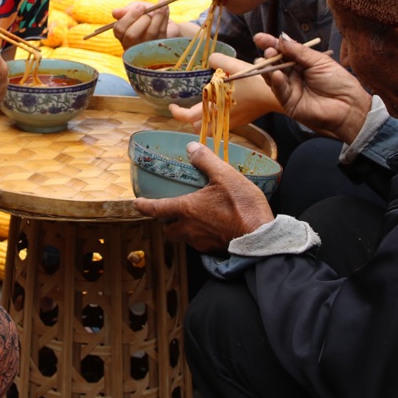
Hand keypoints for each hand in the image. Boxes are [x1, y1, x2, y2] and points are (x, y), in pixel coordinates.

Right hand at [112, 1, 171, 49]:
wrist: (163, 19)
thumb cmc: (145, 14)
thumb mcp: (134, 9)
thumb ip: (126, 11)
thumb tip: (115, 13)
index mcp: (122, 36)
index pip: (119, 29)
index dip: (130, 16)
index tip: (141, 6)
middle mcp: (131, 45)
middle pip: (131, 35)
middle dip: (142, 19)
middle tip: (149, 10)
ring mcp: (146, 48)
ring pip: (150, 33)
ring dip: (156, 15)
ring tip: (160, 6)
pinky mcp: (160, 47)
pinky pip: (162, 31)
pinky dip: (164, 17)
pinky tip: (165, 8)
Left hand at [133, 142, 274, 253]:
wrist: (260, 237)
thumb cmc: (242, 207)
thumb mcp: (225, 176)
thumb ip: (206, 161)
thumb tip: (192, 147)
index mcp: (186, 210)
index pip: (157, 209)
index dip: (145, 206)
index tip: (137, 204)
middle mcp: (189, 229)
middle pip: (168, 230)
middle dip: (167, 222)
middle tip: (171, 213)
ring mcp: (201, 242)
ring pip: (184, 238)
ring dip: (184, 229)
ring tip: (195, 218)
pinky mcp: (213, 250)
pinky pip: (200, 244)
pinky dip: (201, 235)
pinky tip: (213, 227)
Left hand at [168, 52, 281, 128]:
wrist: (280, 95)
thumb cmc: (256, 82)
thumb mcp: (234, 65)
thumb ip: (217, 60)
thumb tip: (210, 60)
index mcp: (215, 107)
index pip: (188, 117)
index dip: (176, 113)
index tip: (171, 106)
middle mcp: (222, 119)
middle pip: (198, 127)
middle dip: (191, 119)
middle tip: (190, 105)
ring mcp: (233, 122)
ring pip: (210, 126)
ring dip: (205, 118)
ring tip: (207, 102)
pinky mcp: (242, 121)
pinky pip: (223, 122)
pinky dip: (218, 114)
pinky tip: (223, 101)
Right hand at [253, 33, 371, 143]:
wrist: (348, 105)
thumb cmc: (338, 82)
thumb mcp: (319, 61)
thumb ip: (299, 51)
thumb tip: (281, 37)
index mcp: (301, 62)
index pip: (283, 51)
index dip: (271, 44)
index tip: (259, 38)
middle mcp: (293, 75)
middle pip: (275, 62)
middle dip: (269, 55)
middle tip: (269, 51)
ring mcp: (290, 89)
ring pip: (272, 76)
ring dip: (269, 67)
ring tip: (269, 58)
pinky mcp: (288, 103)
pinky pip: (279, 91)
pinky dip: (276, 82)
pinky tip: (276, 74)